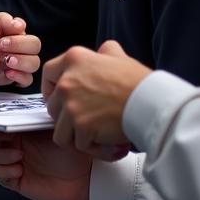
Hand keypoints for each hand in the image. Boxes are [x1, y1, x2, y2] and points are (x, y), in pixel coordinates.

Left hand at [0, 0, 40, 87]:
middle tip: (3, 48)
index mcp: (4, 30)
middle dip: (21, 45)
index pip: (20, 26)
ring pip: (34, 61)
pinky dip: (21, 76)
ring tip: (7, 62)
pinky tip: (8, 74)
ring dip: (23, 61)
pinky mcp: (14, 77)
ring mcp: (16, 61)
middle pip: (34, 43)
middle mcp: (14, 44)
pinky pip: (28, 78)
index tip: (2, 35)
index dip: (16, 28)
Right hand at [0, 126, 92, 199]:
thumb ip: (31, 117)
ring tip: (16, 155)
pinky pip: (0, 174)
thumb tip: (11, 104)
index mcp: (21, 127)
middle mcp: (15, 143)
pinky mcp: (18, 180)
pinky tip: (18, 168)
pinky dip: (5, 170)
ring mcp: (15, 161)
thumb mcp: (52, 127)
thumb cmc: (75, 148)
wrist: (90, 176)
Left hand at [43, 40, 149, 155]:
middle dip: (68, 119)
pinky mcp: (81, 126)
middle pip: (53, 107)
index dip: (51, 90)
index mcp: (74, 60)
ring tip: (98, 138)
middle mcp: (67, 80)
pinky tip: (110, 146)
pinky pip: (79, 145)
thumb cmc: (138, 83)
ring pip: (61, 131)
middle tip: (87, 123)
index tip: (59, 99)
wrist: (152, 103)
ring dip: (79, 138)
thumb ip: (106, 52)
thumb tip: (104, 50)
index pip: (48, 74)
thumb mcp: (120, 57)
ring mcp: (72, 104)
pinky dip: (94, 149)